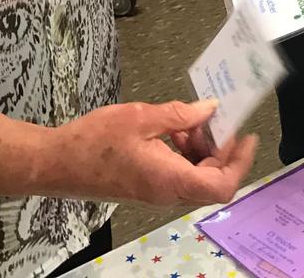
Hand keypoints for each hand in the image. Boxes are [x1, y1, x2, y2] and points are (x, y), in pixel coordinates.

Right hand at [38, 99, 256, 205]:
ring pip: (196, 177)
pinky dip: (184, 153)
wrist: (56, 164)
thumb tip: (210, 110)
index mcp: (170, 179)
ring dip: (201, 150)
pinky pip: (178, 174)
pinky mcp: (146, 187)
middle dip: (220, 150)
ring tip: (190, 121)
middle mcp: (167, 193)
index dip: (240, 164)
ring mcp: (156, 192)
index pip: (221, 186)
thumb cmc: (95, 140)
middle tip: (214, 120)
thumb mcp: (142, 117)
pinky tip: (173, 130)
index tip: (247, 137)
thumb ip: (180, 115)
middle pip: (212, 181)